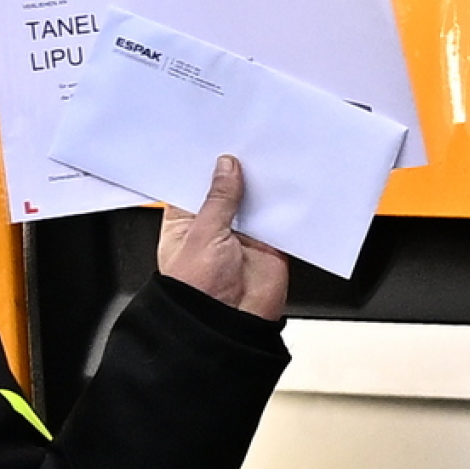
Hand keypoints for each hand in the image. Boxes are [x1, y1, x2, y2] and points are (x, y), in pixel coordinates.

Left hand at [156, 156, 292, 321]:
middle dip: (235, 172)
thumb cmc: (197, 292)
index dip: (204, 165)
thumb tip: (226, 167)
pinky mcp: (269, 246)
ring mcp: (242, 237)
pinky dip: (284, 205)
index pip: (193, 185)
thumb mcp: (203, 233)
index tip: (215, 142)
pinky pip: (279, 219)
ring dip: (260, 186)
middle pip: (226, 190)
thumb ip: (219, 199)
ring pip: (254, 201)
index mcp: (184, 223)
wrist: (229, 326)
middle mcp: (213, 228)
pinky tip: (284, 186)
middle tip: (243, 145)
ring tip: (265, 160)